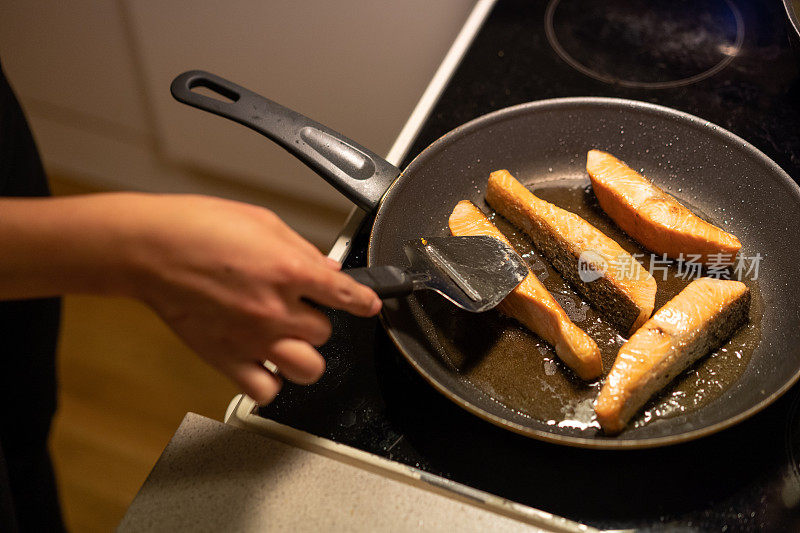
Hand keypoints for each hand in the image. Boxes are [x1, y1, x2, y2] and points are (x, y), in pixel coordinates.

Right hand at [123, 194, 380, 403]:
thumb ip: (302, 250)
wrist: (149, 248)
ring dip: (304, 354)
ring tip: (289, 340)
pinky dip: (270, 381)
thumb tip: (329, 270)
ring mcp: (252, 338)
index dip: (365, 300)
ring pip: (308, 368)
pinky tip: (265, 362)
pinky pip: (265, 389)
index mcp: (289, 270)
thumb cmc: (199, 227)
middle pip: (325, 332)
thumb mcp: (263, 222)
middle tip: (298, 307)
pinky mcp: (226, 358)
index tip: (369, 304)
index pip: (348, 296)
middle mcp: (276, 309)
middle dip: (316, 318)